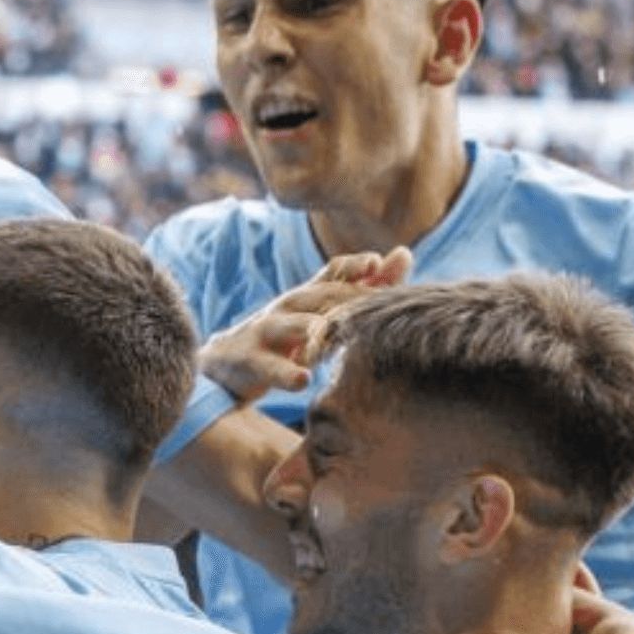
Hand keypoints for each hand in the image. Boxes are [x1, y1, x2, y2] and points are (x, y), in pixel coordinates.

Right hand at [198, 248, 412, 400]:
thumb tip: (405, 254)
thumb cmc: (286, 337)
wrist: (228, 362)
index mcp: (308, 295)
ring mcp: (266, 331)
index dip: (354, 267)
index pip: (333, 273)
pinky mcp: (249, 360)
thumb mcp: (322, 313)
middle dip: (347, 297)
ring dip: (311, 327)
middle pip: (319, 296)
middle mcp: (288, 306)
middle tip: (377, 303)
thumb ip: (362, 287)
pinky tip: (303, 380)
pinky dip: (285, 373)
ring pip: (291, 324)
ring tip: (329, 332)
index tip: (377, 262)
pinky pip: (268, 366)